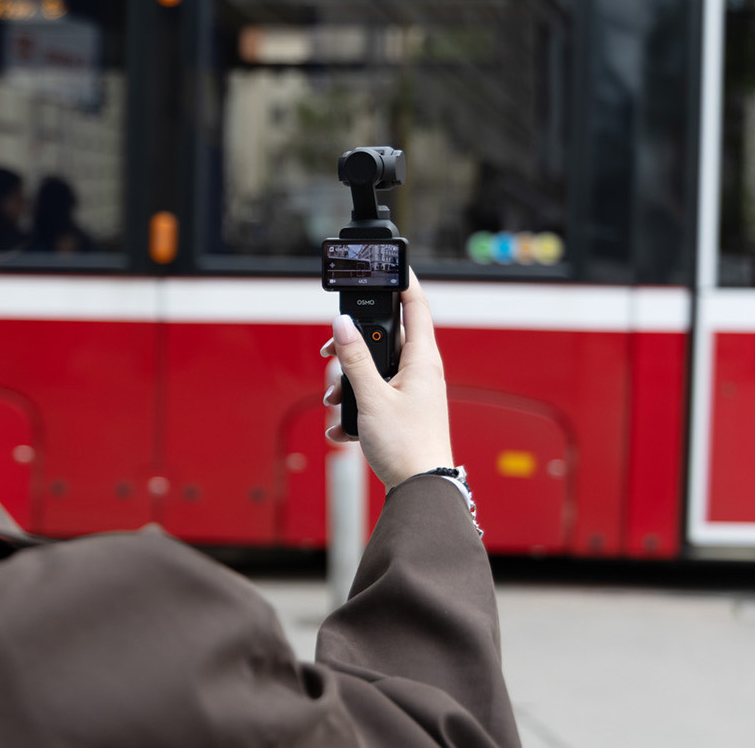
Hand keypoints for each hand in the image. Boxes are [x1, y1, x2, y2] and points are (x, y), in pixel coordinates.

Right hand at [320, 268, 452, 488]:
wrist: (420, 489)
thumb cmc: (406, 445)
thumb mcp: (372, 398)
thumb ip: (355, 359)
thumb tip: (342, 325)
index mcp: (422, 360)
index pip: (416, 306)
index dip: (404, 282)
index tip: (391, 264)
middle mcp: (420, 371)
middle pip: (385, 339)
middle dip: (354, 346)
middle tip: (332, 351)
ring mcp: (412, 392)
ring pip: (375, 370)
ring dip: (350, 382)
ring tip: (335, 400)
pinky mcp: (403, 412)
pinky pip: (374, 398)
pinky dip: (356, 409)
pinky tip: (343, 428)